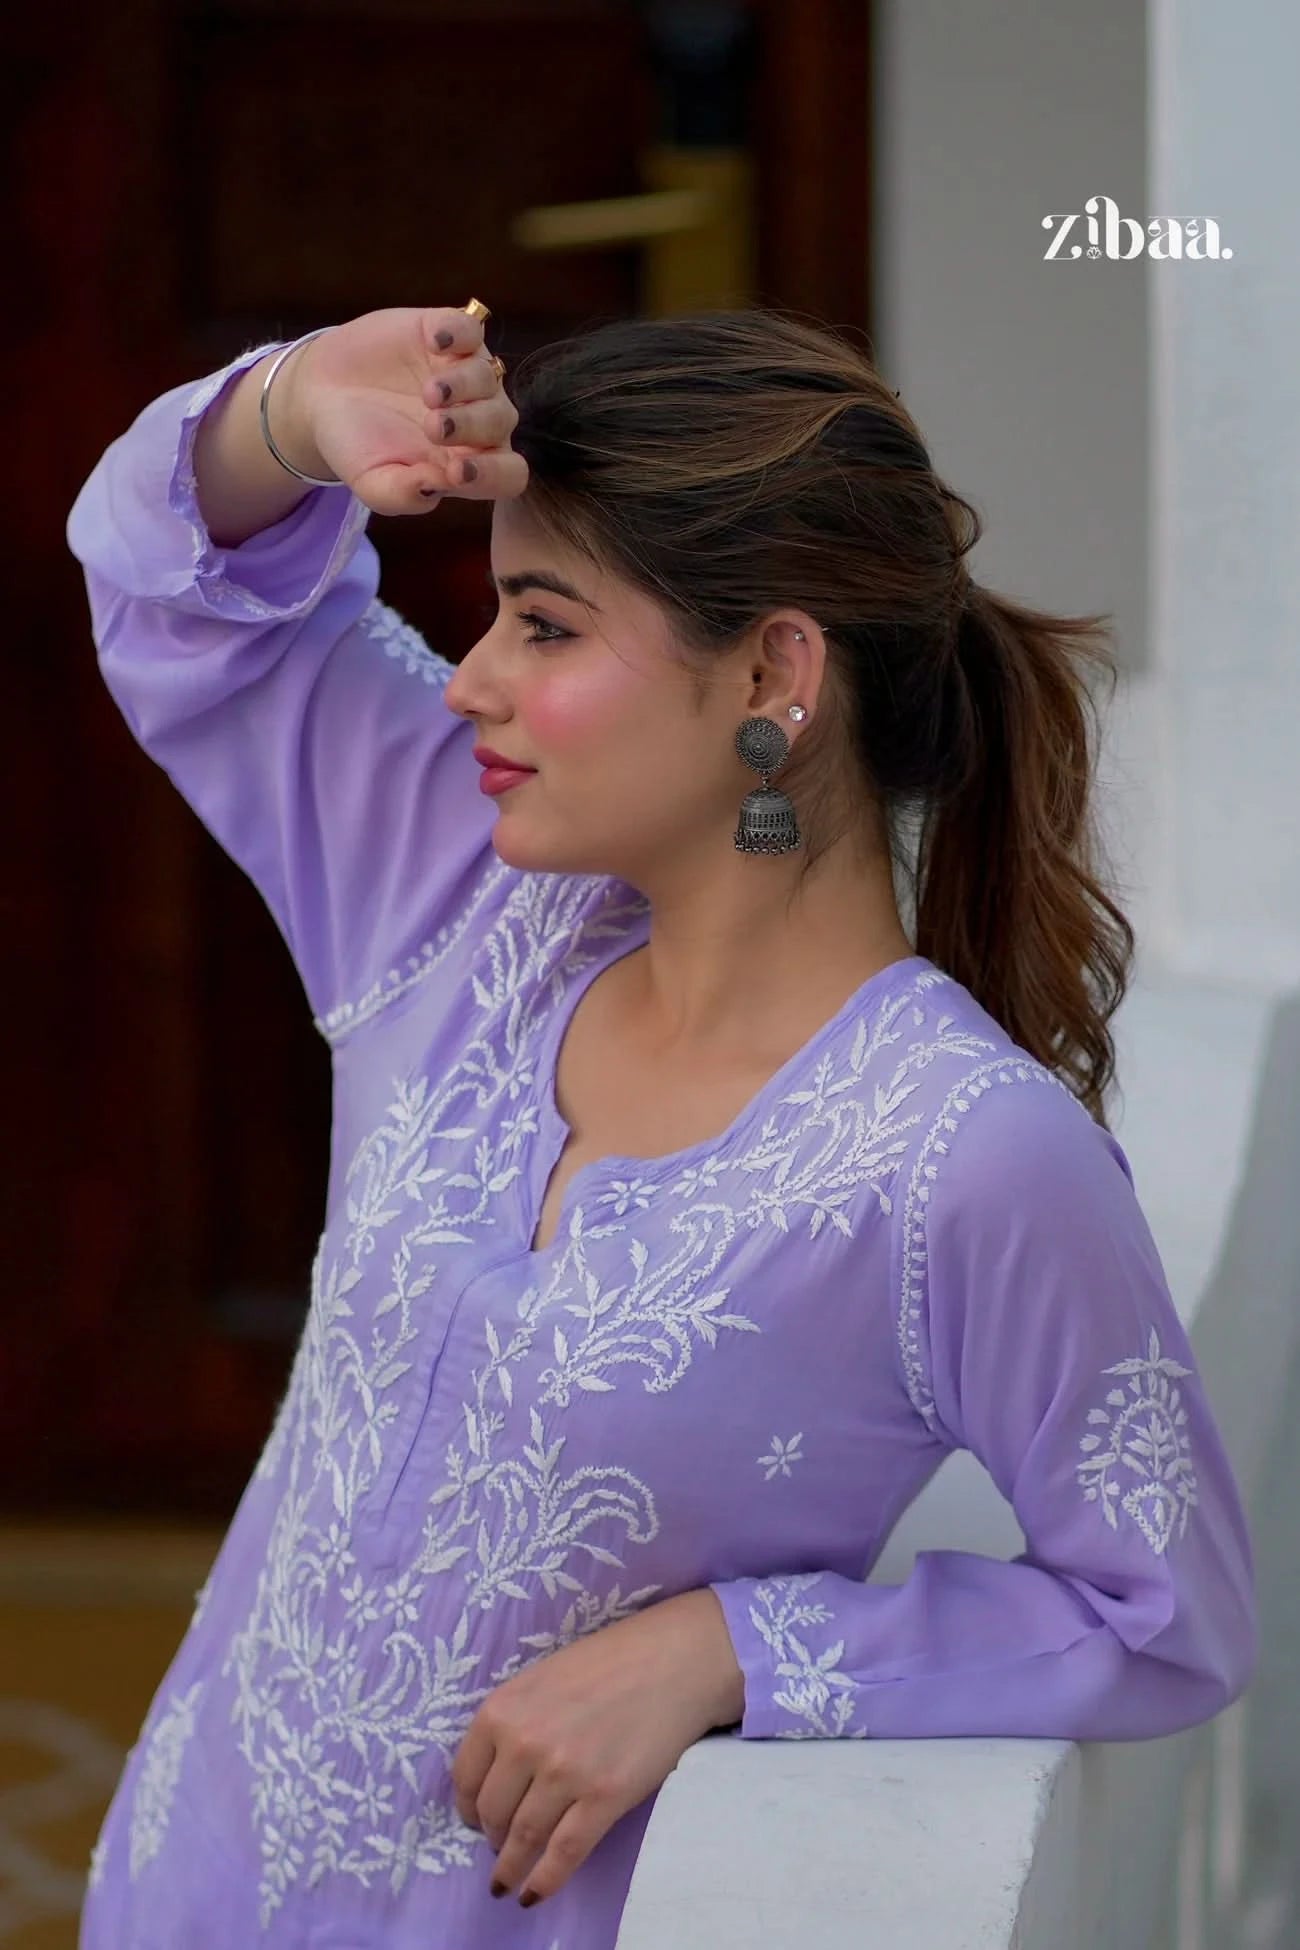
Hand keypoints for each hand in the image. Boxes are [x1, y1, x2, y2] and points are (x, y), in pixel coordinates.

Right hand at [277, 303, 528, 517]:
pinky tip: (433, 342)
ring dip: (462, 385)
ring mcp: (463, 372)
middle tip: (433, 427)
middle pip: (502, 421)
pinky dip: (457, 333)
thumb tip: (438, 485)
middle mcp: (476, 417)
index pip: (507, 474)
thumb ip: (404, 495)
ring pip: (488, 375)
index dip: (493, 475)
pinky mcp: (445, 334)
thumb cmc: (356, 447)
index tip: (457, 472)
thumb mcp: (373, 483)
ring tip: (429, 393)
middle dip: (471, 426)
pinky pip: (469, 328)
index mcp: (468, 462)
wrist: (321, 397)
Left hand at [451, 1587, 743, 1908]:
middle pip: (492, 1813)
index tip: (475, 1820)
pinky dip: (543, 1881)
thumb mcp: (541, 1679)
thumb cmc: (608, 1662)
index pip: (465, 1778)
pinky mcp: (603, 1798)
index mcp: (502, 1710)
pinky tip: (532, 1894)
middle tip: (499, 1845)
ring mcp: (564, 1774)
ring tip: (508, 1880)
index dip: (467, 1807)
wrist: (673, 1661)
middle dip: (492, 1836)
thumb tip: (495, 1775)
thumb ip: (514, 1721)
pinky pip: (563, 1854)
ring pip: (524, 1838)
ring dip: (510, 1866)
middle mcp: (524, 1743)